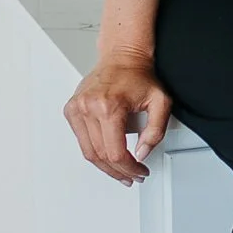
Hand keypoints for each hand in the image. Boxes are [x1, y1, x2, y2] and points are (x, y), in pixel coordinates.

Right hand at [62, 56, 173, 185]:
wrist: (123, 56)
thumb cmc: (139, 76)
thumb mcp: (160, 102)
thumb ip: (155, 132)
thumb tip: (141, 153)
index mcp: (108, 106)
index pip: (115, 152)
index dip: (129, 168)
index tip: (139, 171)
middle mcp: (88, 107)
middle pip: (100, 155)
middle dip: (119, 171)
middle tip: (132, 176)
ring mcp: (77, 108)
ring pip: (88, 151)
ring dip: (105, 166)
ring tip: (120, 171)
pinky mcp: (71, 108)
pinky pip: (81, 139)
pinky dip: (93, 151)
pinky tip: (105, 155)